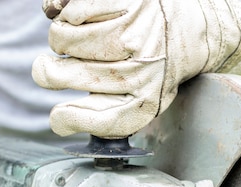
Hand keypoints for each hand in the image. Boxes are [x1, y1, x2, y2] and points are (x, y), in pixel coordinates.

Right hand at [32, 0, 240, 138]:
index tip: (59, 117)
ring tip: (77, 39)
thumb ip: (106, 113)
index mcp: (142, 103)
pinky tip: (80, 17)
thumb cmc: (155, 67)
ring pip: (60, 39)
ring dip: (61, 38)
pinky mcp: (128, 3)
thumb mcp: (140, 99)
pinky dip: (66, 11)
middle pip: (61, 75)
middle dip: (48, 71)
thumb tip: (61, 121)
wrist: (191, 30)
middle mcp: (138, 71)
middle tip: (54, 66)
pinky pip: (70, 10)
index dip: (68, 120)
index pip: (92, 121)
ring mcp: (132, 34)